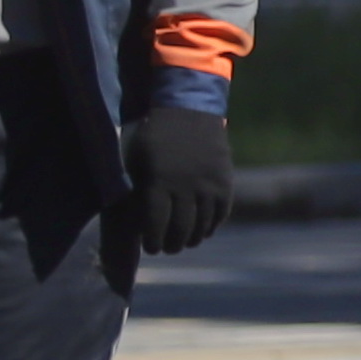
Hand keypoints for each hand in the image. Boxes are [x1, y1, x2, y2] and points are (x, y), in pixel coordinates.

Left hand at [125, 103, 232, 255]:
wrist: (188, 111)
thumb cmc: (154, 136)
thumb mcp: (136, 159)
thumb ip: (138, 189)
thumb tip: (135, 221)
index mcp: (159, 181)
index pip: (156, 224)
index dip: (153, 241)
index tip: (150, 249)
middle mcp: (186, 187)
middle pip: (181, 230)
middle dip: (172, 245)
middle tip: (167, 249)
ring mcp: (209, 186)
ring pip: (202, 226)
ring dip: (192, 239)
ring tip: (185, 242)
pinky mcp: (225, 183)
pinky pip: (221, 214)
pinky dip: (211, 226)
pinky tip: (203, 229)